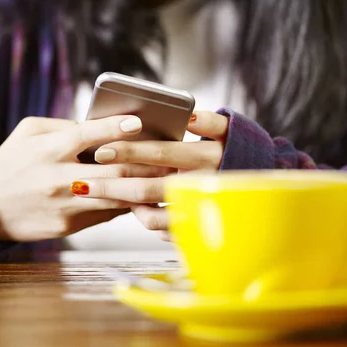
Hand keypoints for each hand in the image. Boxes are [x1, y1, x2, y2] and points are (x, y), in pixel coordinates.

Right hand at [0, 115, 170, 241]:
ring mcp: (65, 207)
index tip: (138, 121)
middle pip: (110, 171)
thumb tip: (101, 125)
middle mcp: (58, 179)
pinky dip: (125, 203)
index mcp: (48, 151)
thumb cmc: (12, 162)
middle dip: (142, 163)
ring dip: (141, 186)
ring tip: (164, 175)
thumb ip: (64, 126)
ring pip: (113, 196)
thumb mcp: (28, 133)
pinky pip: (105, 214)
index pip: (85, 135)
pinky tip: (143, 195)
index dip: (114, 127)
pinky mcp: (69, 227)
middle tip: (167, 155)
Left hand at [72, 111, 229, 239]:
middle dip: (110, 184)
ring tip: (97, 194)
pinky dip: (145, 220)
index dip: (128, 150)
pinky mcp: (197, 228)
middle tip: (81, 182)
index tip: (100, 150)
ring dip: (121, 204)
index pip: (159, 152)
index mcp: (205, 156)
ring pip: (150, 213)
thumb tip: (187, 117)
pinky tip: (133, 208)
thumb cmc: (240, 153)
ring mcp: (197, 211)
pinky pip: (164, 230)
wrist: (266, 190)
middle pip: (146, 186)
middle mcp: (199, 185)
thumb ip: (210, 121)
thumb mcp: (231, 132)